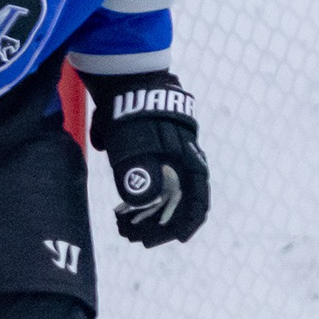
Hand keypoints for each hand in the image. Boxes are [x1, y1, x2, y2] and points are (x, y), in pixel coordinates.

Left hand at [87, 75, 209, 247]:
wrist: (128, 80)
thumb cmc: (134, 114)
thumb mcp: (133, 145)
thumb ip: (139, 174)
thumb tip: (142, 203)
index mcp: (188, 162)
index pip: (198, 200)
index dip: (189, 222)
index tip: (177, 239)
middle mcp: (183, 162)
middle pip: (179, 202)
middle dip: (159, 224)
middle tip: (137, 237)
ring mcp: (168, 156)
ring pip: (164, 193)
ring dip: (148, 213)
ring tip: (126, 225)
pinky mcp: (152, 152)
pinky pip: (152, 181)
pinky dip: (140, 197)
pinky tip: (121, 205)